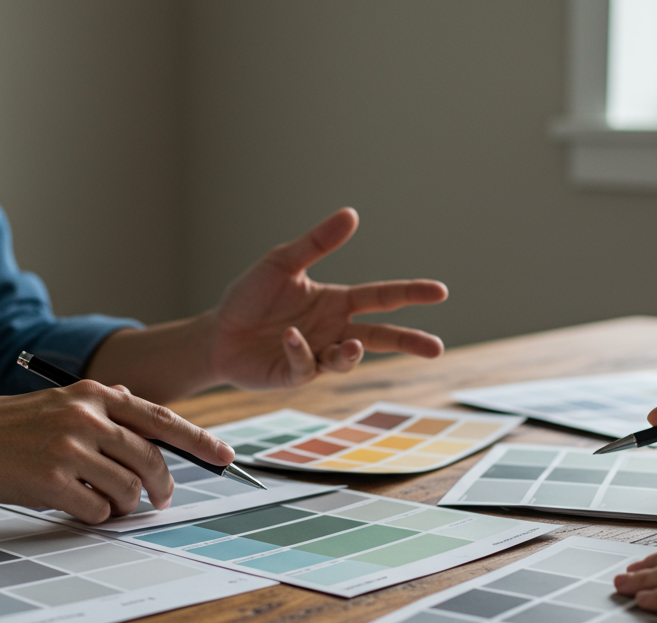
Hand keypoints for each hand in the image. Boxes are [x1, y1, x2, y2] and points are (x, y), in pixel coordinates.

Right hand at [0, 381, 232, 523]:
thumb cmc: (11, 426)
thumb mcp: (62, 403)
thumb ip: (105, 411)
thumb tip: (148, 422)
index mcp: (95, 395)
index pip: (162, 420)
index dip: (199, 441)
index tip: (226, 457)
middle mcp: (87, 418)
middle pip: (151, 462)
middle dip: (161, 488)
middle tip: (158, 501)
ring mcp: (70, 449)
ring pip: (128, 491)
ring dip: (122, 505)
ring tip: (100, 501)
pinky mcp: (52, 481)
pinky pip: (97, 511)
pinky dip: (93, 515)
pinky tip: (73, 505)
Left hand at [206, 208, 447, 388]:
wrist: (216, 332)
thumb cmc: (250, 297)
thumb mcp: (282, 263)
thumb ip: (317, 243)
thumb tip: (352, 214)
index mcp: (337, 302)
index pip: (382, 297)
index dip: (411, 293)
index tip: (440, 291)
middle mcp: (334, 330)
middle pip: (380, 336)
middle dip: (409, 342)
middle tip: (436, 348)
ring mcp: (317, 355)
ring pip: (348, 359)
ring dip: (351, 353)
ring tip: (351, 344)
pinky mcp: (295, 375)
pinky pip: (307, 365)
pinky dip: (301, 350)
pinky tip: (288, 336)